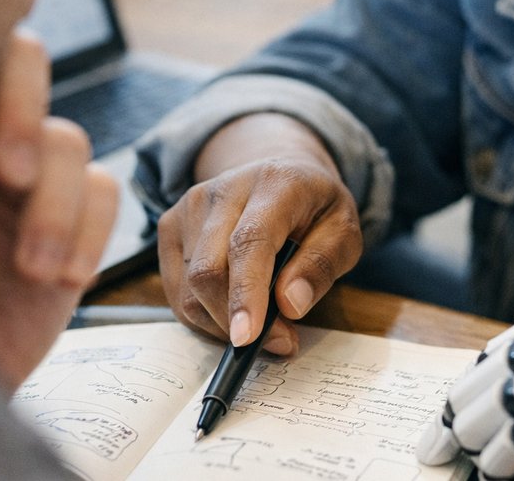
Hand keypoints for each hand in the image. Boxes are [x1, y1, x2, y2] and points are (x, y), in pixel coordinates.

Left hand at [0, 33, 117, 390]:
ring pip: (68, 143)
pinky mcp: (69, 236)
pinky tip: (62, 278)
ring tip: (30, 266)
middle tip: (7, 177)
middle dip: (22, 111)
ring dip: (57, 202)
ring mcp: (25, 189)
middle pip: (22, 67)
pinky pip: (104, 197)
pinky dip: (93, 230)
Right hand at [158, 113, 362, 354]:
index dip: (246, 293)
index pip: (249, 242)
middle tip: (279, 342)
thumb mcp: (343, 232)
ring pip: (188, 288)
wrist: (279, 172)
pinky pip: (176, 290)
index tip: (248, 338)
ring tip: (261, 325)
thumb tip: (290, 305)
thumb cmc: (315, 208)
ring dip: (222, 324)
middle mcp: (223, 190)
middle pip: (209, 271)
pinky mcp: (170, 225)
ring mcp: (190, 206)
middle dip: (236, 322)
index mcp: (274, 184)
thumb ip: (321, 265)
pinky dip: (204, 315)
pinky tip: (233, 310)